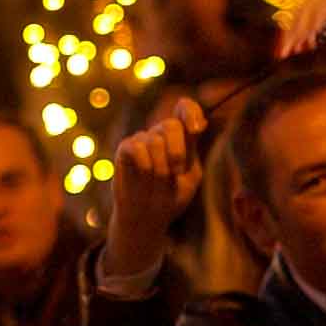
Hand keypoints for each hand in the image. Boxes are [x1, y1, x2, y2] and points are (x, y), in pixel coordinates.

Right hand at [104, 96, 206, 279]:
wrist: (146, 217)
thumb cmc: (171, 197)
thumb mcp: (190, 176)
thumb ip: (193, 150)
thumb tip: (200, 124)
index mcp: (181, 137)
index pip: (186, 108)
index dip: (190, 112)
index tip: (196, 129)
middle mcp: (161, 134)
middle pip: (171, 125)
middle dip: (177, 151)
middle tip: (176, 172)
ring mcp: (142, 139)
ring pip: (154, 140)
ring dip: (160, 168)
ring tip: (158, 183)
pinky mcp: (125, 148)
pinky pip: (137, 148)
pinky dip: (145, 166)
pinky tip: (143, 177)